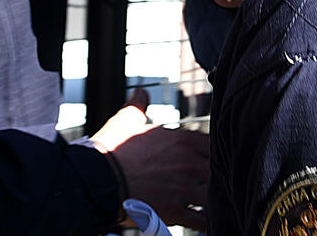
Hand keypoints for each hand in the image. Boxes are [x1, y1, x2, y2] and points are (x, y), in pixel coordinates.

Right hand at [91, 88, 209, 230]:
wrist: (97, 180)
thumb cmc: (111, 149)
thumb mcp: (126, 119)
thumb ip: (138, 105)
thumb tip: (140, 93)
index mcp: (182, 140)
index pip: (214, 144)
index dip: (215, 152)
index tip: (211, 158)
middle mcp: (188, 164)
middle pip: (219, 171)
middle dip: (217, 177)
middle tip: (215, 182)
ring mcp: (183, 189)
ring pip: (213, 197)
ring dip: (214, 200)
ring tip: (214, 203)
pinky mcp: (174, 212)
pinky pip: (200, 221)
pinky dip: (205, 224)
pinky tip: (206, 223)